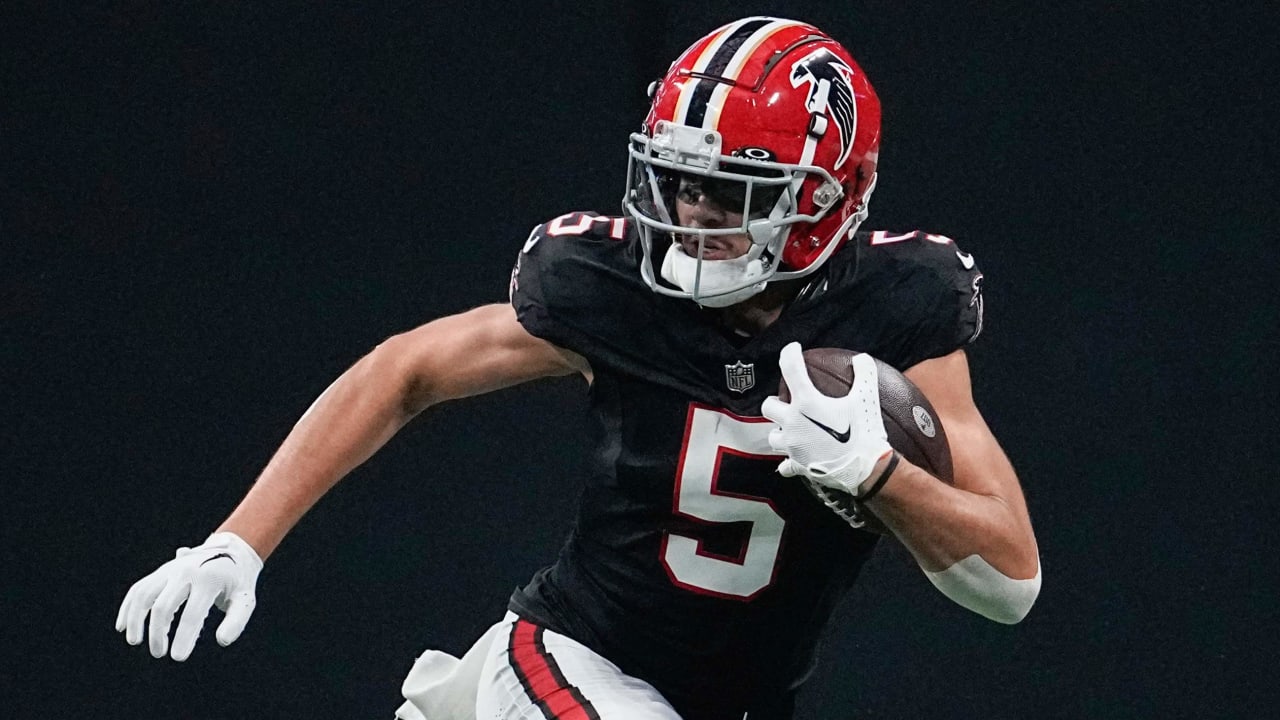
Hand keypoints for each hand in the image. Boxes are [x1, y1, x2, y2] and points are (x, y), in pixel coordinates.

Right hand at [115, 532, 262, 660]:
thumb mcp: (245, 600)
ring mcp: (171, 569)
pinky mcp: (161, 571)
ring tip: (134, 641)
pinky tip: (122, 625)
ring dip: (135, 619)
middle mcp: (187, 572)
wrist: (233, 551)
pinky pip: (139, 588)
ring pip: (144, 594)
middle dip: (157, 633)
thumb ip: (236, 621)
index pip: (193, 614)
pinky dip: (128, 606)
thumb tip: (222, 641)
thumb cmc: (238, 582)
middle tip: (159, 653)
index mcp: (209, 580)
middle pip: (163, 605)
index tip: (178, 657)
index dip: (184, 638)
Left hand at [761, 342, 892, 494]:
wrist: (867, 470)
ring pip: (773, 436)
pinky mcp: (798, 465)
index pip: (790, 369)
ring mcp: (793, 446)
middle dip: (775, 401)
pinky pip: (785, 465)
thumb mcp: (867, 398)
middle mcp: (793, 423)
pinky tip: (796, 457)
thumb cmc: (865, 433)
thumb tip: (862, 359)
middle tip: (788, 400)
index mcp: (807, 403)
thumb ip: (865, 374)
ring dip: (779, 430)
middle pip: (769, 406)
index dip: (789, 353)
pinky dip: (789, 460)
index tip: (794, 350)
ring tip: (792, 428)